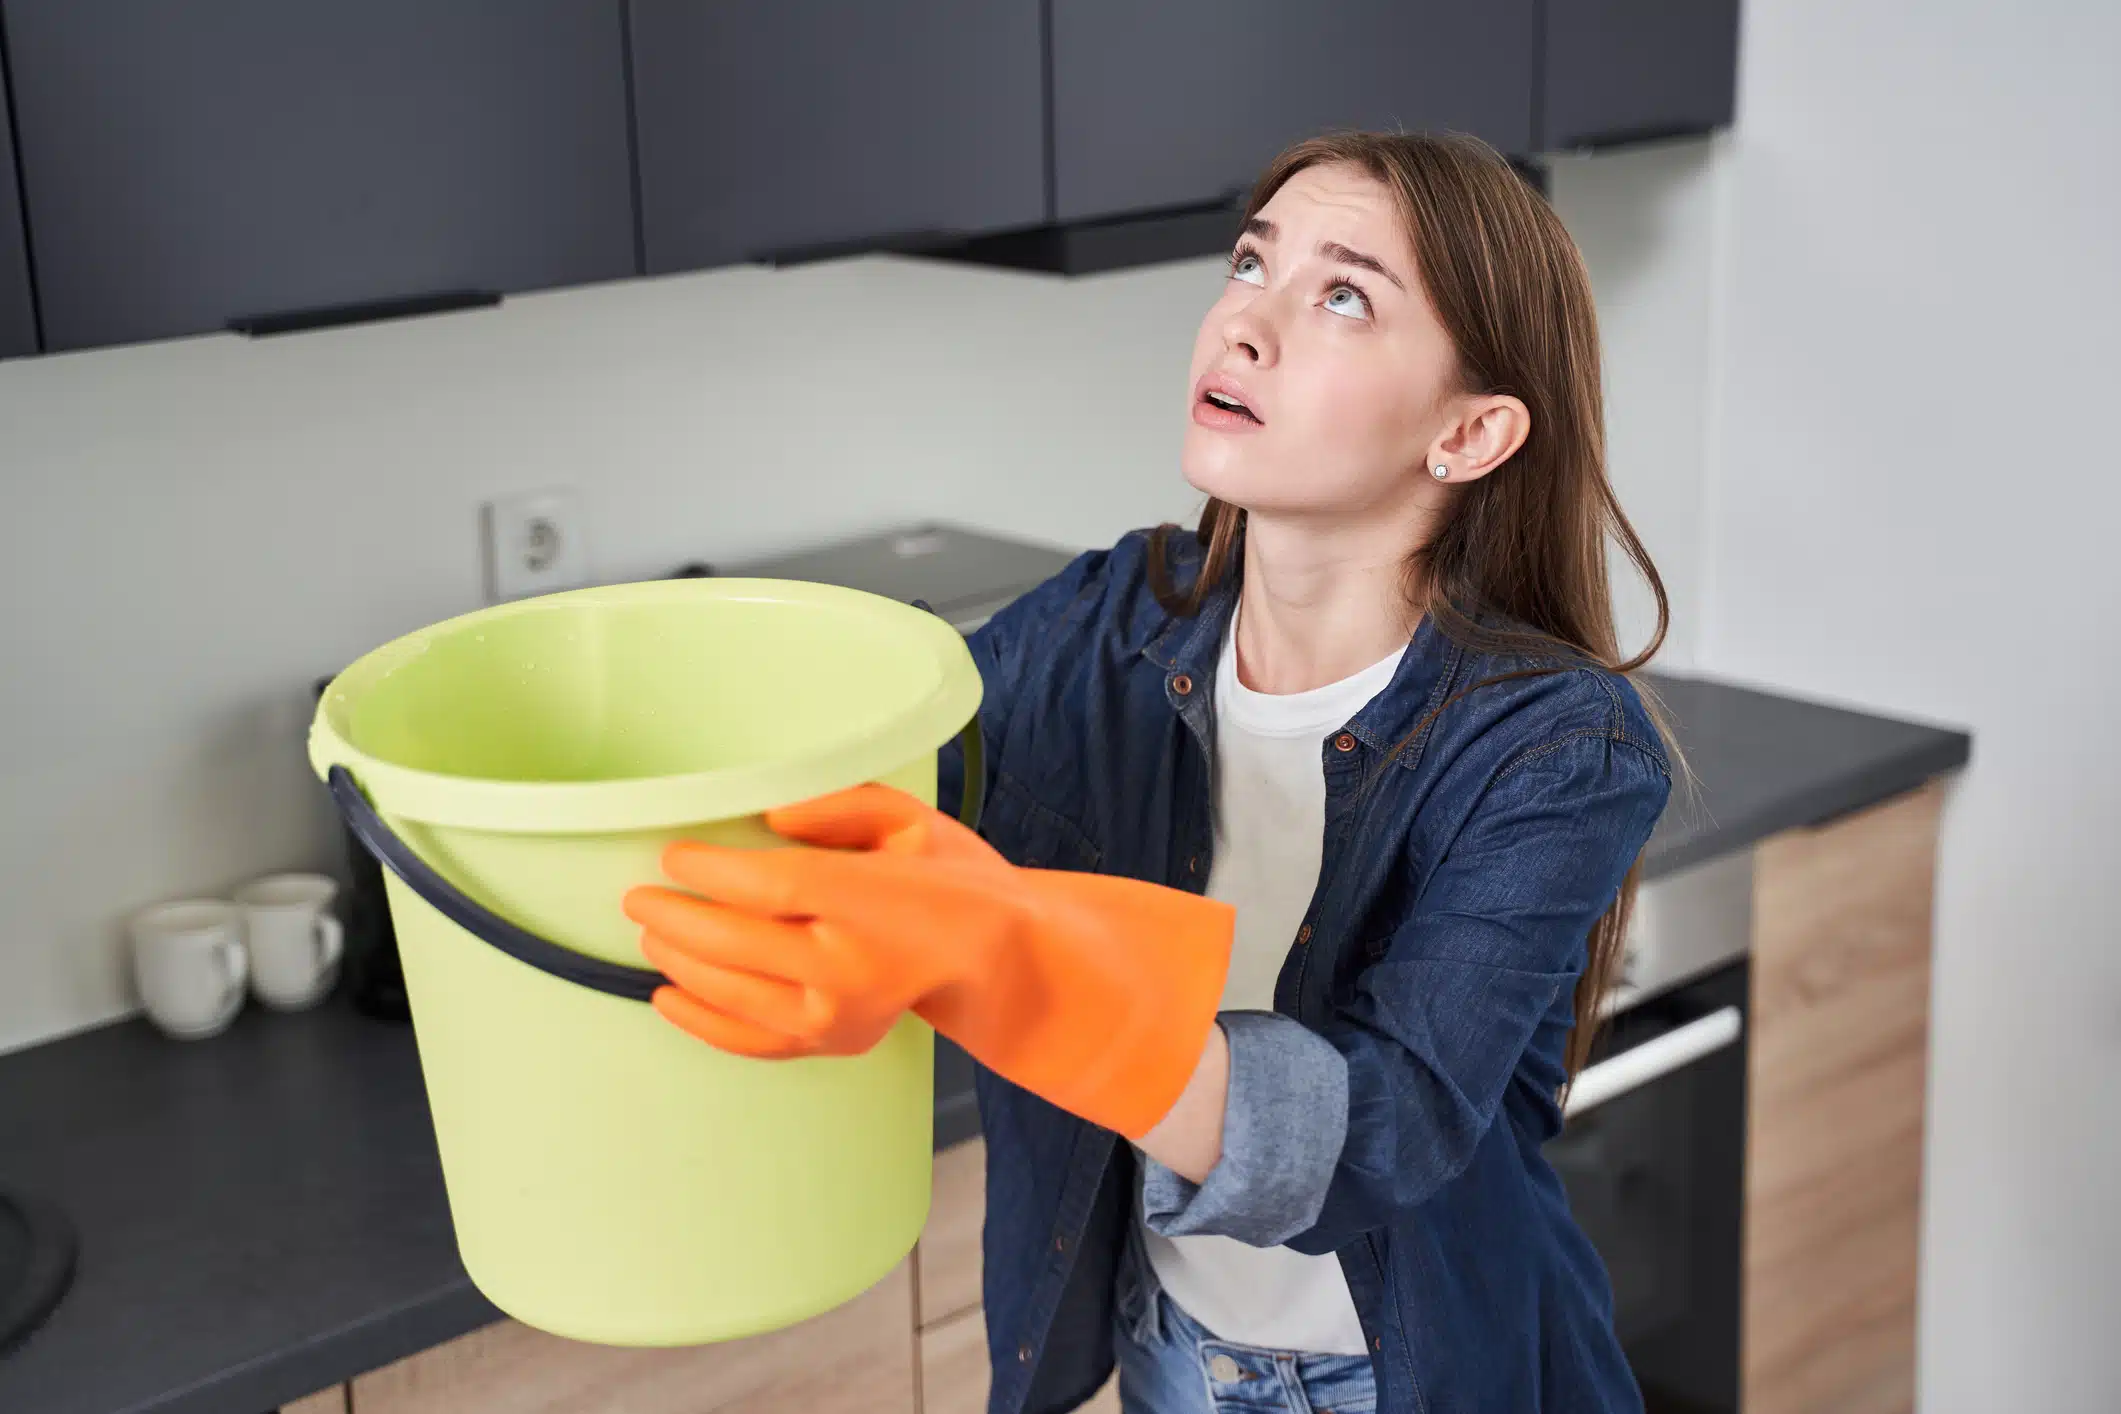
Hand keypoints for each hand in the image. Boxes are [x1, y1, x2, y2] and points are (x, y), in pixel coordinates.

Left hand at [624, 785, 1233, 1140]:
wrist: (995, 960)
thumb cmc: (949, 880)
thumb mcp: (910, 819)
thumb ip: (840, 804)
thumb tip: (769, 815)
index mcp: (871, 901)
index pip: (768, 885)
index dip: (708, 869)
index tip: (673, 855)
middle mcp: (850, 966)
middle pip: (735, 942)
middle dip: (675, 916)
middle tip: (640, 894)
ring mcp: (838, 1015)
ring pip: (731, 992)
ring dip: (678, 960)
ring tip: (651, 930)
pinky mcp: (831, 1043)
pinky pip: (750, 1040)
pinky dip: (700, 1020)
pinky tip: (666, 995)